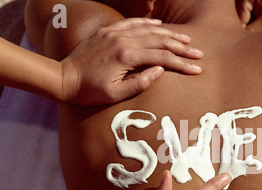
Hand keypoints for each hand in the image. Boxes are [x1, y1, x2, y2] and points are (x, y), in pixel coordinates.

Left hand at [60, 18, 203, 106]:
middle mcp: (122, 40)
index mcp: (126, 57)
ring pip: (149, 30)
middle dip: (181, 47)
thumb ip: (140, 83)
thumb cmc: (90, 91)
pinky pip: (132, 23)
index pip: (162, 57)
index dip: (181, 63)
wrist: (64, 78)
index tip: (196, 69)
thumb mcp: (116, 94)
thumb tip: (160, 70)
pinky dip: (148, 23)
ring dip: (169, 34)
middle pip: (160, 41)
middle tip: (197, 53)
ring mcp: (114, 33)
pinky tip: (160, 25)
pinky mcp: (108, 32)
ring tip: (185, 39)